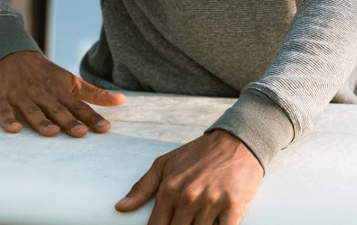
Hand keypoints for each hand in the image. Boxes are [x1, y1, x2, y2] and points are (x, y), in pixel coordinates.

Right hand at [0, 50, 125, 136]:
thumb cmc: (46, 74)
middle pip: (58, 110)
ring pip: (33, 111)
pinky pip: (5, 111)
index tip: (105, 128)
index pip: (79, 106)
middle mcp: (43, 94)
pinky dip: (9, 120)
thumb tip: (122, 100)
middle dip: (70, 122)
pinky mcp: (2, 100)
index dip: (92, 117)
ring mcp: (22, 97)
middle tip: (81, 133)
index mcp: (60, 91)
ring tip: (53, 132)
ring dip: (42, 122)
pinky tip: (15, 129)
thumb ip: (95, 94)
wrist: (12, 54)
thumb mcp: (71, 81)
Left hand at [115, 129, 263, 224]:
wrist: (237, 140)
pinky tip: (214, 223)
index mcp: (169, 189)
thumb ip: (142, 187)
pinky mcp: (234, 207)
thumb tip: (120, 208)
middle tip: (184, 221)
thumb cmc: (199, 154)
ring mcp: (211, 203)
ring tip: (197, 220)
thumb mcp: (166, 164)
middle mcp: (188, 198)